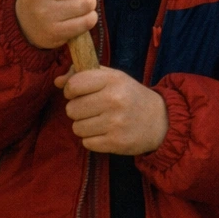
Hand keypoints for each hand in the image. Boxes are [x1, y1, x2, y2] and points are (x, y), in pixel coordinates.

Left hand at [54, 67, 169, 154]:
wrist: (160, 121)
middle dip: (78, 110)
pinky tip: (106, 132)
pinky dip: (93, 139)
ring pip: (77, 127)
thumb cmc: (131, 96)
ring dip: (85, 126)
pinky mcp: (115, 142)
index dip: (70, 90)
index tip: (78, 93)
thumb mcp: (114, 78)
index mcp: (113, 80)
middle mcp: (114, 100)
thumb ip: (86, 75)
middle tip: (93, 109)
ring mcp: (115, 122)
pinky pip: (86, 142)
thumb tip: (58, 81)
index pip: (74, 85)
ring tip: (101, 121)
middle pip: (71, 109)